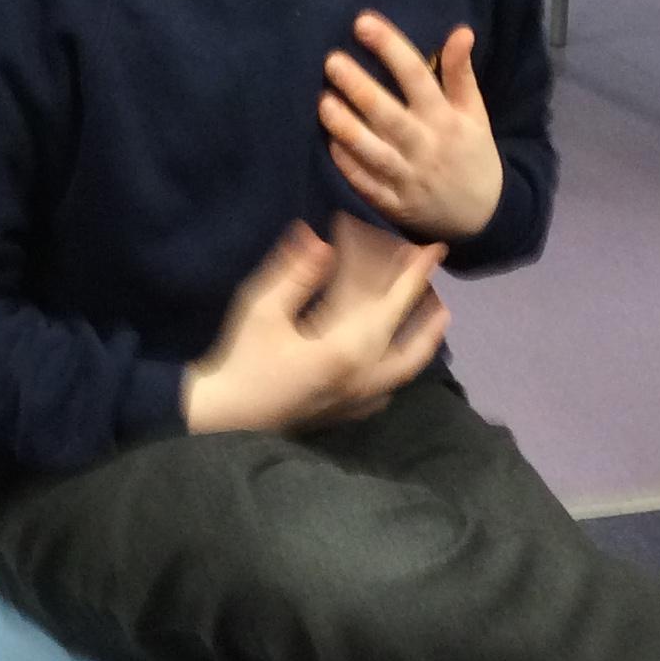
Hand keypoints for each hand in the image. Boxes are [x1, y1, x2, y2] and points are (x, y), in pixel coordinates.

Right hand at [183, 215, 449, 435]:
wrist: (223, 419)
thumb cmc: (242, 360)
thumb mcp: (261, 308)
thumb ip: (296, 274)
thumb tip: (321, 240)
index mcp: (348, 350)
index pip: (393, 306)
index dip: (416, 275)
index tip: (436, 250)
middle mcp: (362, 379)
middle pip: (415, 347)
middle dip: (430, 316)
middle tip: (436, 289)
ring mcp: (355, 401)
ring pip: (404, 372)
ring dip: (421, 342)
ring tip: (427, 319)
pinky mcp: (343, 415)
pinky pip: (385, 392)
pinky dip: (397, 371)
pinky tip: (388, 362)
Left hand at [319, 13, 504, 240]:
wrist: (482, 216)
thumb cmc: (471, 152)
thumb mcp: (475, 112)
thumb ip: (461, 72)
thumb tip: (462, 30)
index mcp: (446, 119)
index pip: (417, 76)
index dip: (390, 48)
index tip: (363, 22)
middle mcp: (426, 146)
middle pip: (387, 114)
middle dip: (359, 86)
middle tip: (332, 60)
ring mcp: (408, 178)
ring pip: (372, 151)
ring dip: (346, 126)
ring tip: (323, 101)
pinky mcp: (393, 203)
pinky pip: (365, 183)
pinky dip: (347, 164)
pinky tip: (329, 141)